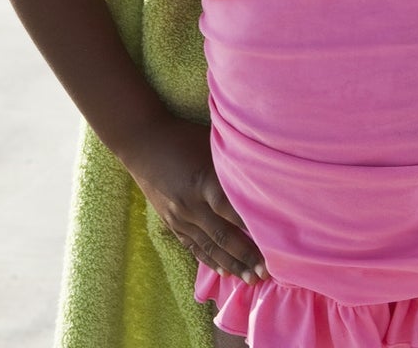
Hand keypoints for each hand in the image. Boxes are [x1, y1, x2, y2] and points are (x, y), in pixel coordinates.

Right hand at [117, 115, 267, 284]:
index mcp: (202, 181)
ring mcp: (178, 216)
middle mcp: (190, 204)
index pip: (232, 210)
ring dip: (231, 265)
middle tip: (267, 272)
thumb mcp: (210, 145)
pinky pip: (192, 246)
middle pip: (222, 236)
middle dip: (246, 256)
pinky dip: (209, 260)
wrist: (141, 141)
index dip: (253, 228)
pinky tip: (225, 272)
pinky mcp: (170, 222)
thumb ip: (233, 164)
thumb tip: (266, 176)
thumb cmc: (183, 137)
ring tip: (251, 280)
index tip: (276, 243)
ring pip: (208, 247)